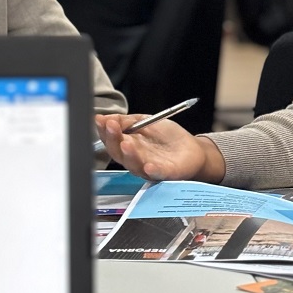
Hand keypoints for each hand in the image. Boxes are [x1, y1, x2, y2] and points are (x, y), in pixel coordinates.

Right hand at [95, 113, 225, 182]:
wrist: (192, 149)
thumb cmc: (168, 137)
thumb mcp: (146, 121)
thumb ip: (127, 120)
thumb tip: (105, 118)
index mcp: (128, 146)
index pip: (111, 140)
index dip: (104, 131)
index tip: (101, 121)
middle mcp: (135, 159)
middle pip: (118, 153)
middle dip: (113, 140)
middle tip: (111, 127)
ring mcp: (148, 168)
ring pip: (134, 164)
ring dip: (129, 154)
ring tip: (125, 142)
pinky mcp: (165, 174)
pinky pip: (157, 174)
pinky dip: (152, 170)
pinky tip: (148, 165)